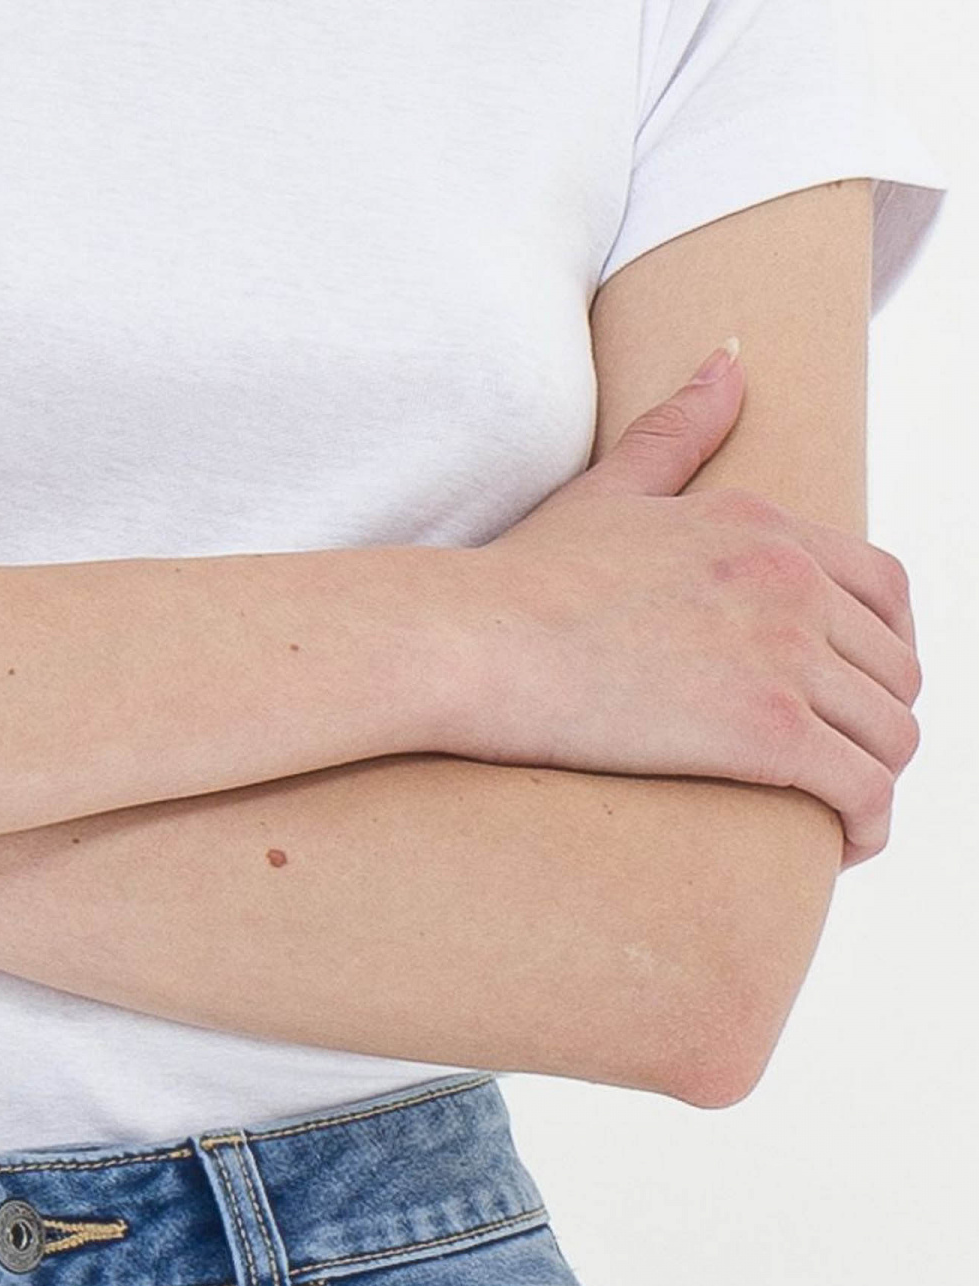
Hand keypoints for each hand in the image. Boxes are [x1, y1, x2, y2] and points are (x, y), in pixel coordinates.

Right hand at [450, 347, 920, 867]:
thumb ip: (679, 427)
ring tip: (844, 817)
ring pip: (892, 731)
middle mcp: (794, 582)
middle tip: (841, 769)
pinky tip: (848, 844)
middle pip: (897, 667)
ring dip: (881, 780)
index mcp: (768, 528)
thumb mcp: (613, 490)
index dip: (884, 655)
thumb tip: (733, 355)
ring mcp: (785, 654)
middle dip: (882, 723)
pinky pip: (861, 784)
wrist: (473, 642)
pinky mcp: (766, 730)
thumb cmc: (520, 580)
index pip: (884, 592)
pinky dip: (870, 821)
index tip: (852, 700)